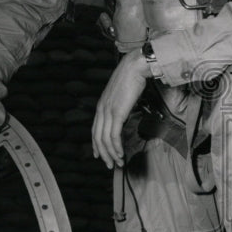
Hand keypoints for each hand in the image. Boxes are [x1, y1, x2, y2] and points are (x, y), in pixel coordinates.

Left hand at [92, 49, 149, 168]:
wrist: (135, 66)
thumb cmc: (132, 77)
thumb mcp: (122, 94)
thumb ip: (119, 105)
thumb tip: (123, 114)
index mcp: (101, 105)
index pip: (95, 130)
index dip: (96, 144)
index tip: (100, 155)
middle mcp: (102, 109)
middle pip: (98, 137)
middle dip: (104, 154)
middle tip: (111, 165)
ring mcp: (108, 111)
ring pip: (105, 139)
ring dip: (111, 153)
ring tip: (118, 163)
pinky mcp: (117, 113)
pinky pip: (114, 135)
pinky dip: (116, 147)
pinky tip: (121, 154)